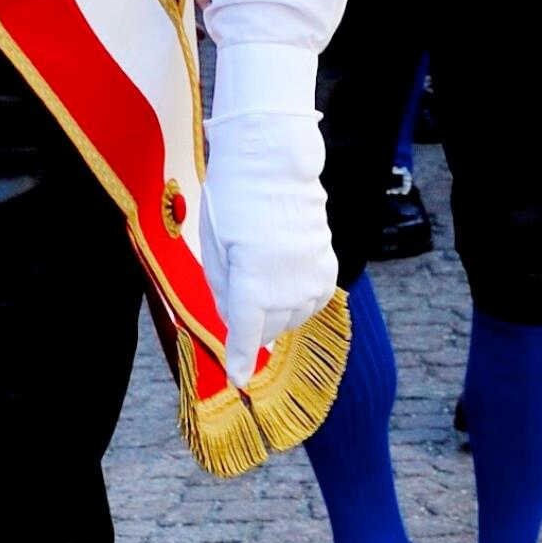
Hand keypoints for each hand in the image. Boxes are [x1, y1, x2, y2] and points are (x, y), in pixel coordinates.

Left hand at [198, 81, 339, 381]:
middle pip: (267, 331)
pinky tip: (287, 282)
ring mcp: (311, 279)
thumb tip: (233, 319)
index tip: (237, 379)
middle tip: (237, 286)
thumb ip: (222, 290)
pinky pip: (314, 301)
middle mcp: (286, 290)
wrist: (274, 163)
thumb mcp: (214, 247)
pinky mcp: (327, 266)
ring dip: (275, 312)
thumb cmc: (233, 200)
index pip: (244, 338)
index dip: (238, 362)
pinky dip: (298, 300)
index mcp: (252, 287)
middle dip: (250, 323)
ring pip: (292, 319)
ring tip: (262, 277)